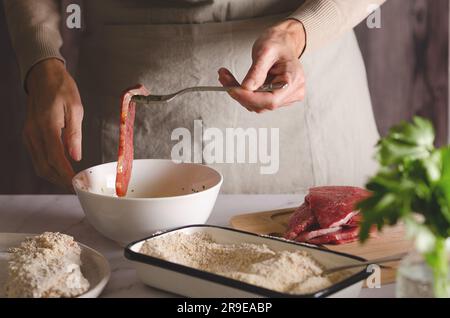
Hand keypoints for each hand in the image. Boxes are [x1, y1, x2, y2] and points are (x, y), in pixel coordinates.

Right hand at [24, 58, 83, 187]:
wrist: (43, 76)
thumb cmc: (62, 89)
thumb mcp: (75, 108)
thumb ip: (74, 134)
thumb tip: (76, 156)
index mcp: (46, 126)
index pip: (55, 158)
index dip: (65, 174)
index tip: (75, 183)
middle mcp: (33, 133)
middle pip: (43, 166)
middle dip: (59, 179)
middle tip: (75, 186)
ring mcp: (28, 134)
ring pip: (38, 164)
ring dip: (53, 175)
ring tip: (69, 180)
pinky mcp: (29, 134)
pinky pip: (36, 156)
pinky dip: (47, 166)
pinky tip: (60, 168)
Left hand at [219, 19, 305, 112]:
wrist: (283, 41)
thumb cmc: (277, 42)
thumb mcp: (265, 51)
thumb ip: (256, 71)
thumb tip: (246, 88)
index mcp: (293, 81)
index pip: (270, 100)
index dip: (249, 98)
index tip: (232, 89)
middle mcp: (292, 92)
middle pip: (262, 104)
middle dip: (240, 94)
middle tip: (224, 78)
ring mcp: (285, 97)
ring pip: (257, 105)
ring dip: (239, 94)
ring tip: (227, 77)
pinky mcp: (276, 97)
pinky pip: (257, 101)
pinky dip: (244, 93)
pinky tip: (234, 82)